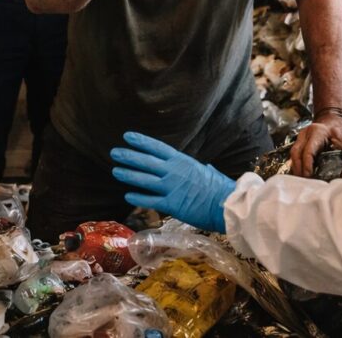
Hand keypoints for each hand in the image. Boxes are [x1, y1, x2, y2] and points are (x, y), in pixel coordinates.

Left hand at [110, 131, 234, 232]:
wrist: (226, 204)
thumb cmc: (220, 187)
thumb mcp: (207, 171)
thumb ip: (199, 169)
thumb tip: (205, 168)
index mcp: (182, 161)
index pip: (157, 147)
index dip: (141, 141)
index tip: (127, 136)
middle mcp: (173, 172)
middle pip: (146, 161)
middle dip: (129, 156)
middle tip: (114, 153)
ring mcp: (171, 188)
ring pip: (144, 180)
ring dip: (128, 175)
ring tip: (116, 171)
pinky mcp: (171, 204)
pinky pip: (150, 200)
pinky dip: (138, 197)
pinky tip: (127, 195)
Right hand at [289, 110, 341, 178]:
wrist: (339, 120)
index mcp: (318, 131)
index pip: (308, 151)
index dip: (307, 165)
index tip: (309, 177)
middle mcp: (306, 133)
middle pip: (297, 153)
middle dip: (299, 170)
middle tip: (305, 183)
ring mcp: (302, 137)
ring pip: (294, 155)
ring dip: (297, 169)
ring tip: (303, 182)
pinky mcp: (301, 143)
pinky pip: (296, 156)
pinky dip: (298, 166)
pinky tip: (303, 176)